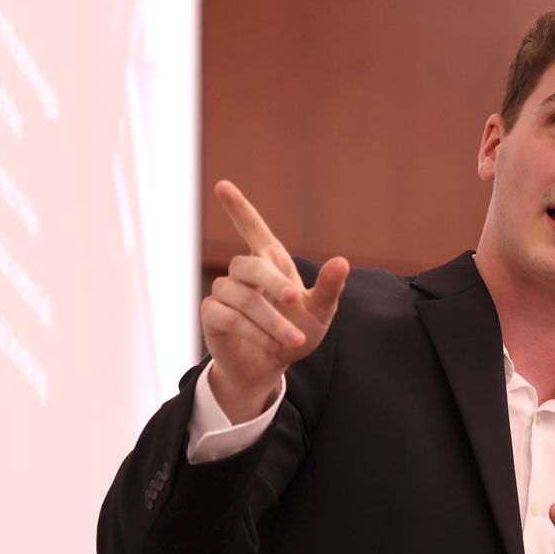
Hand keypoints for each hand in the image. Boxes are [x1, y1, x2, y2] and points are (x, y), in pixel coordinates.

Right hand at [200, 181, 349, 423]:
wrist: (271, 368)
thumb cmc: (295, 331)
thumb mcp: (320, 312)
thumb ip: (330, 287)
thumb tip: (342, 262)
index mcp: (269, 263)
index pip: (251, 229)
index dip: (238, 208)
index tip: (222, 185)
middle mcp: (243, 274)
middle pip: (249, 264)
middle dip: (273, 282)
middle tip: (294, 300)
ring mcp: (224, 293)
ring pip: (242, 296)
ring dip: (270, 320)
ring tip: (292, 341)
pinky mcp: (213, 316)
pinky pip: (229, 317)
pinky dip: (253, 331)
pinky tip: (272, 345)